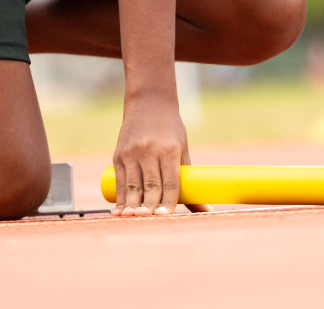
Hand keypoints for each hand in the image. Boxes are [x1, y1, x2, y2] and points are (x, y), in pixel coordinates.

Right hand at [111, 91, 191, 215]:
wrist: (148, 101)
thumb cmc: (171, 128)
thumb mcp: (182, 148)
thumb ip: (188, 179)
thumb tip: (205, 209)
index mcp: (168, 150)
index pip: (169, 182)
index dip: (168, 201)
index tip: (166, 216)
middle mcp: (148, 151)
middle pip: (150, 186)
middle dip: (150, 207)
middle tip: (150, 222)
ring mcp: (131, 153)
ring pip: (132, 186)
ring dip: (132, 206)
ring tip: (133, 220)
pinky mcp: (118, 155)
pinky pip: (120, 181)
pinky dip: (120, 198)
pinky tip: (120, 211)